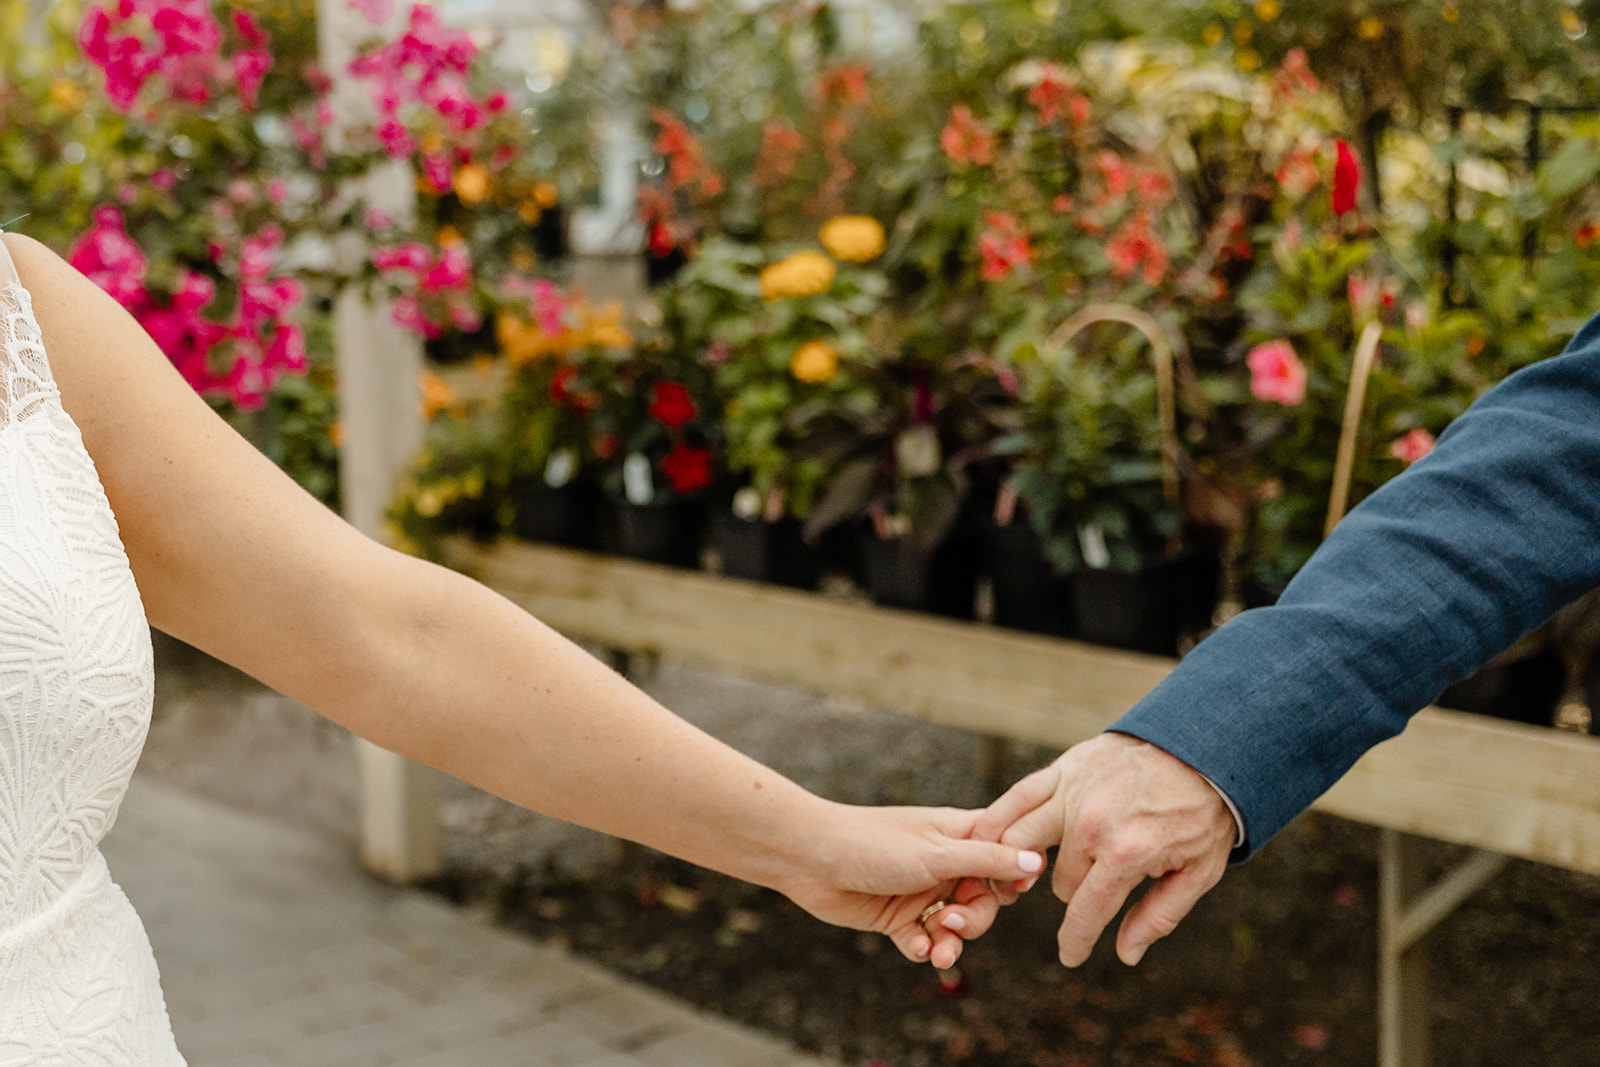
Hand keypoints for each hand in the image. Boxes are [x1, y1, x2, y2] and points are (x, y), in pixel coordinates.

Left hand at [778, 803, 1044, 969]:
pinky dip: (923, 948)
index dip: (1013, 875)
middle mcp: (943, 863)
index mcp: (958, 835)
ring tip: (939, 951)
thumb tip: (1038, 863)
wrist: (810, 859)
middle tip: (954, 923)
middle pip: (984, 899)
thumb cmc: (873, 842)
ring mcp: (920, 890)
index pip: (1004, 854)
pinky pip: (923, 940)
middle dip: (975, 919)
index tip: (1014, 892)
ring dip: (952, 941)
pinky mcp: (896, 917)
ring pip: (955, 926)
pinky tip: (915, 948)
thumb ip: (988, 860)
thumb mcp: (937, 853)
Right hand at [974, 733, 1234, 966]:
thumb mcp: (1198, 873)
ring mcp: (1071, 794)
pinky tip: (985, 840)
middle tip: (1083, 894)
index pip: (1084, 913)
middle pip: (1059, 882)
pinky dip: (994, 822)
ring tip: (1022, 877)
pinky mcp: (1061, 770)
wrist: (1200, 747)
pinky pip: (1014, 799)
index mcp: (1126, 856)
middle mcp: (1091, 826)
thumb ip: (1158, 916)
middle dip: (1073, 894)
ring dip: (1018, 865)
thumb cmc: (1201, 814)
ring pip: (1019, 842)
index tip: (1070, 957)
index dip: (1075, 942)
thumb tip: (1124, 954)